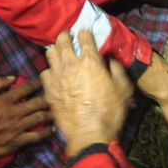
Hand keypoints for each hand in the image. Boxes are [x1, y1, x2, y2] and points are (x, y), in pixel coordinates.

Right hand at [0, 76, 51, 157]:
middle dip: (49, 99)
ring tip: (58, 111)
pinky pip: (36, 136)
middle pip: (37, 103)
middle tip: (57, 97)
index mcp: (5, 100)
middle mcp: (14, 112)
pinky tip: (52, 129)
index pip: (26, 88)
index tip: (45, 80)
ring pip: (39, 118)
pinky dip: (46, 132)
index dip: (38, 83)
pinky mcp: (18, 139)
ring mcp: (17, 127)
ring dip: (51, 114)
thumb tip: (12, 77)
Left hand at [41, 30, 132, 157]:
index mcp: (91, 61)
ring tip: (59, 53)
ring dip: (56, 50)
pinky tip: (54, 74)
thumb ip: (117, 70)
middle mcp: (71, 64)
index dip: (85, 33)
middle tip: (69, 37)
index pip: (84, 36)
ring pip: (50, 53)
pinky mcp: (49, 90)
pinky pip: (44, 72)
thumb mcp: (124, 89)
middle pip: (63, 40)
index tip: (86, 34)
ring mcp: (57, 76)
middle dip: (66, 36)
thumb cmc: (110, 113)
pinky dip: (49, 71)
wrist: (89, 133)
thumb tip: (110, 61)